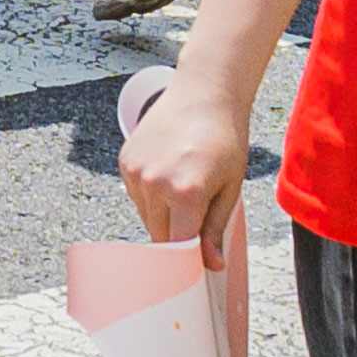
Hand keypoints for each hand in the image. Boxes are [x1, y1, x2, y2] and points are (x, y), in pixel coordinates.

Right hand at [123, 71, 252, 245]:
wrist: (204, 93)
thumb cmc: (224, 138)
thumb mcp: (230, 186)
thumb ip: (216, 228)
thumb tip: (211, 264)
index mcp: (186, 192)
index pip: (180, 248)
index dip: (190, 258)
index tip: (198, 262)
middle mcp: (155, 183)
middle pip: (161, 236)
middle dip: (179, 235)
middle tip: (198, 216)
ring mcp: (137, 172)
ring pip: (147, 217)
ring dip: (164, 215)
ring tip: (184, 186)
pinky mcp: (125, 162)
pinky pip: (137, 197)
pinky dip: (151, 196)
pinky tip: (169, 173)